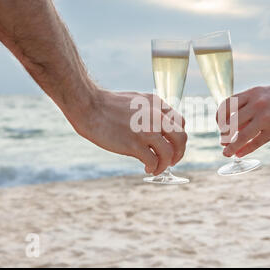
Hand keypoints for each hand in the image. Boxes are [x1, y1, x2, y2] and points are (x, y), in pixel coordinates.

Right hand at [65, 89, 186, 174]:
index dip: (178, 137)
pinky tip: (147, 168)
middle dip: (179, 153)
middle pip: (181, 138)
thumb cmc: (108, 105)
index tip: (171, 145)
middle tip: (171, 161)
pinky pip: (153, 161)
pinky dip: (154, 168)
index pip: (181, 122)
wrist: (89, 106)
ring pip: (169, 153)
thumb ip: (150, 112)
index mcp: (157, 104)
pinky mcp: (134, 144)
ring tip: (157, 168)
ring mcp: (146, 130)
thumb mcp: (137, 101)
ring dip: (165, 164)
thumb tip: (158, 131)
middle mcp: (156, 116)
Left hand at [217, 80, 269, 157]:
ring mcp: (266, 116)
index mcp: (251, 93)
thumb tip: (233, 128)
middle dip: (224, 134)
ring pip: (241, 135)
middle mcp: (256, 104)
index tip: (220, 127)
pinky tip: (239, 154)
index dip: (219, 118)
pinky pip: (256, 142)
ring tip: (226, 153)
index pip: (226, 106)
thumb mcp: (263, 95)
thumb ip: (249, 108)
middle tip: (223, 142)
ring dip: (231, 146)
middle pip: (231, 122)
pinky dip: (245, 150)